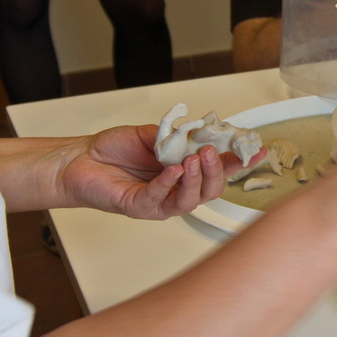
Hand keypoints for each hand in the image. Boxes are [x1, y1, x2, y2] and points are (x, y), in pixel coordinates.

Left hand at [60, 123, 227, 218]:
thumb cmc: (112, 149)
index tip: (256, 150)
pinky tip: (171, 170)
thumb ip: (176, 135)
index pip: (217, 169)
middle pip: (209, 191)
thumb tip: (200, 129)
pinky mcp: (139, 207)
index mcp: (182, 171)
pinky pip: (159, 200)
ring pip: (189, 201)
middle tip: (211, 152)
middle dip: (216, 172)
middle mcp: (174, 190)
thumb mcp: (151, 134)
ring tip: (194, 159)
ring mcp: (158, 202)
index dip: (238, 162)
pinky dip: (168, 184)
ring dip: (195, 180)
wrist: (80, 159)